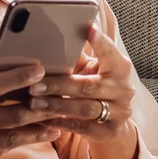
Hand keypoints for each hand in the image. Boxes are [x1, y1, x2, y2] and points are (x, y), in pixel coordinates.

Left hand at [29, 22, 137, 158]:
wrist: (112, 119)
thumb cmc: (93, 84)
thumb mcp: (89, 69)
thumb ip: (74, 57)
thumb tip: (48, 39)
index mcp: (119, 67)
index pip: (110, 52)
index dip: (100, 41)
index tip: (87, 27)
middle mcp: (123, 89)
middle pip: (88, 86)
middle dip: (59, 85)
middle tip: (35, 84)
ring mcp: (119, 111)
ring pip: (84, 109)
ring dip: (57, 105)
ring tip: (34, 103)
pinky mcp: (110, 131)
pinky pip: (81, 128)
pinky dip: (60, 122)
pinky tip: (42, 119)